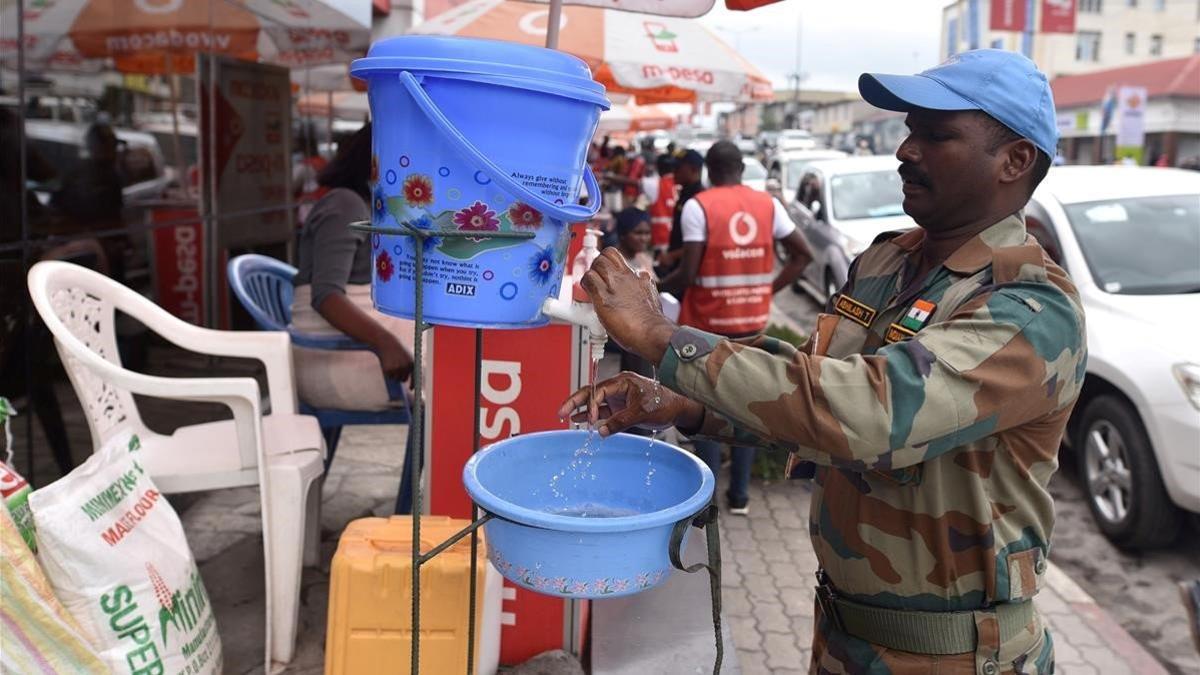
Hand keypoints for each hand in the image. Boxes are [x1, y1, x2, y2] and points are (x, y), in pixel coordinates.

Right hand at [375, 336, 412, 382]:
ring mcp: (397, 369)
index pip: (415, 378)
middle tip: (396, 367)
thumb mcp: (407, 357)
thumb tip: (409, 380)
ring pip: (396, 378)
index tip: (411, 389)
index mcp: (413, 363)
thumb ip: (409, 368)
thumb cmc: (398, 351)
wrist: (388, 343)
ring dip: (393, 374)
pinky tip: (387, 363)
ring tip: (392, 364)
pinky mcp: (389, 369)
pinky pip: (389, 376)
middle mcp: (406, 367)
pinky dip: (388, 372)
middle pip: (403, 379)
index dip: (413, 384)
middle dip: (400, 376)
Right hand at [557, 371, 703, 437]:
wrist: (678, 409)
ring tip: (566, 416)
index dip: (592, 405)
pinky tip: (582, 421)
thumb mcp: (641, 412)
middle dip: (575, 402)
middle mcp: (617, 388)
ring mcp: (618, 398)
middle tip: (561, 411)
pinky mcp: (620, 408)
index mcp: (622, 381)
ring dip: (582, 410)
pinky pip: (602, 412)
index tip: (592, 419)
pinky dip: (592, 417)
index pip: (599, 391)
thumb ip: (620, 422)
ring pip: (594, 403)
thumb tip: (601, 431)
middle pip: (591, 393)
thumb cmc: (665, 403)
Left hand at [582, 248, 675, 362]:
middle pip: (608, 254)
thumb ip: (642, 290)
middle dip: (599, 263)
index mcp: (640, 278)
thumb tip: (640, 290)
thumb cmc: (652, 324)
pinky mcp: (603, 297)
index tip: (607, 273)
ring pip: (597, 262)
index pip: (622, 260)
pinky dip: (584, 285)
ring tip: (591, 285)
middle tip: (596, 277)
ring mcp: (615, 285)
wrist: (652, 333)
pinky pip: (588, 279)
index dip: (611, 264)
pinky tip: (587, 294)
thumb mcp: (651, 299)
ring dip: (592, 272)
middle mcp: (627, 276)